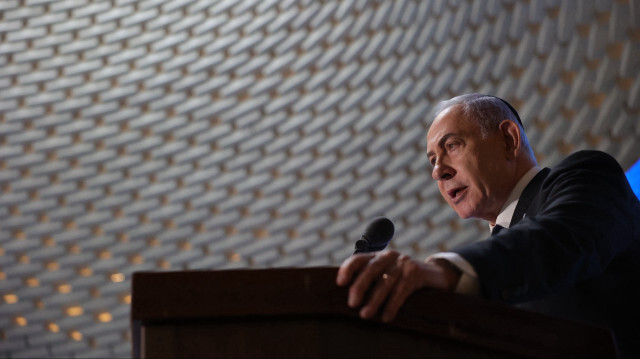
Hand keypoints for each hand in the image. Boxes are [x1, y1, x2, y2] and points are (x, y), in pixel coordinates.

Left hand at [336, 250, 460, 321]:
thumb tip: (349, 300)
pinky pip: (402, 290)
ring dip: (374, 300)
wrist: (434, 274)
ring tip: (366, 314)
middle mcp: (388, 256)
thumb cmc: (402, 279)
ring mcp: (403, 263)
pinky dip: (392, 305)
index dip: (347, 269)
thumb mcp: (386, 275)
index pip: (358, 259)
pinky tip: (386, 317)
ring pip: (385, 282)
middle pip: (370, 270)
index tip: (340, 284)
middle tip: (352, 304)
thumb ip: (370, 281)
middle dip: (359, 287)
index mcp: (377, 256)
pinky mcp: (416, 273)